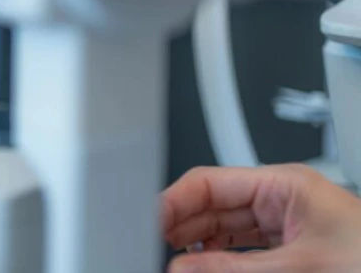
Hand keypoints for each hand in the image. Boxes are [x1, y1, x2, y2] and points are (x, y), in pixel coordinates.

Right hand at [161, 163, 360, 271]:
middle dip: (183, 228)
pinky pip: (242, 251)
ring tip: (175, 265)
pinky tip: (203, 268)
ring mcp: (286, 227)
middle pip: (213, 206)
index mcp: (286, 186)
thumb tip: (183, 267)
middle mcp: (283, 201)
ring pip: (224, 231)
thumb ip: (233, 268)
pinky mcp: (291, 252)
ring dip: (198, 248)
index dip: (174, 202)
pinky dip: (220, 260)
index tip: (149, 225)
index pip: (211, 182)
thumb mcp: (298, 269)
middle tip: (156, 252)